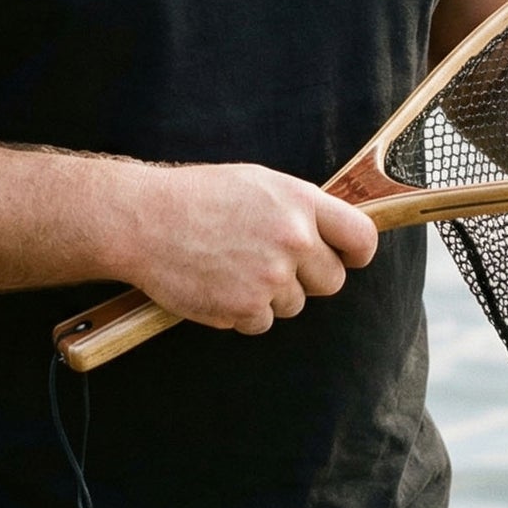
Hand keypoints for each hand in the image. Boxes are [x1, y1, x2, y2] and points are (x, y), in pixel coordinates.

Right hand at [120, 162, 377, 334]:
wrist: (145, 221)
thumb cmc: (198, 197)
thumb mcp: (258, 184)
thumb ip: (298, 209)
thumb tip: (328, 234)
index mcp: (300, 203)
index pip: (361, 237)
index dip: (357, 254)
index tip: (347, 258)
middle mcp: (294, 240)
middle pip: (332, 281)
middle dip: (309, 279)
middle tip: (275, 265)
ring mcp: (270, 277)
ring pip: (293, 304)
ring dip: (270, 295)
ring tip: (232, 267)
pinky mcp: (245, 308)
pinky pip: (261, 322)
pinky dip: (242, 312)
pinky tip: (217, 285)